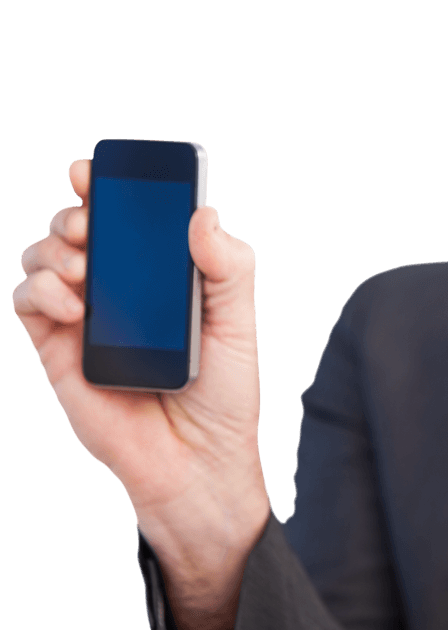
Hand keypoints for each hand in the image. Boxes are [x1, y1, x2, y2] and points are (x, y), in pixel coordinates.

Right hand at [12, 159, 269, 629]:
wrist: (197, 463)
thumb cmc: (223, 395)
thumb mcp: (237, 325)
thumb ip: (227, 268)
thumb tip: (202, 213)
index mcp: (161, 275)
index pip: (127, 217)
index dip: (106, 185)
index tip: (94, 166)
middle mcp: (119, 289)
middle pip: (78, 226)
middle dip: (77, 212)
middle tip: (93, 224)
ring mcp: (85, 318)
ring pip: (44, 256)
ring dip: (55, 247)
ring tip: (87, 271)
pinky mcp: (59, 350)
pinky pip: (28, 301)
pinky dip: (41, 290)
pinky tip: (74, 306)